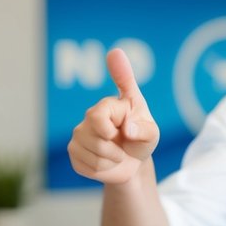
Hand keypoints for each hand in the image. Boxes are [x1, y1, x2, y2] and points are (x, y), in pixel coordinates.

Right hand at [67, 48, 159, 185]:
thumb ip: (144, 128)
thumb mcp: (151, 133)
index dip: (104, 123)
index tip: (112, 56)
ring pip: (93, 155)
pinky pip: (87, 166)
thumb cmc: (141, 139)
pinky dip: (102, 169)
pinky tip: (106, 162)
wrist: (132, 163)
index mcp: (109, 105)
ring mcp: (78, 135)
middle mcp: (90, 116)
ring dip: (111, 160)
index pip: (100, 114)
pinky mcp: (74, 153)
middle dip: (114, 149)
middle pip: (96, 138)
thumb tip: (128, 129)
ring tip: (117, 155)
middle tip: (124, 146)